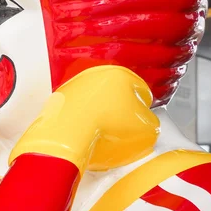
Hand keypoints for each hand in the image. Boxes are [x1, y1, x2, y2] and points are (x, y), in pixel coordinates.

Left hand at [9, 65, 159, 171]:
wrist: (68, 135)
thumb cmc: (106, 127)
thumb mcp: (148, 129)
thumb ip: (152, 123)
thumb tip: (146, 125)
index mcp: (120, 74)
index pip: (140, 91)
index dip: (145, 109)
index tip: (144, 118)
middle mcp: (95, 75)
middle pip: (115, 94)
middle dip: (121, 111)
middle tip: (124, 129)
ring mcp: (74, 87)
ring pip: (94, 103)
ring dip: (100, 116)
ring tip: (104, 136)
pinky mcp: (58, 101)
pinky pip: (76, 113)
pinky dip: (81, 122)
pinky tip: (86, 136)